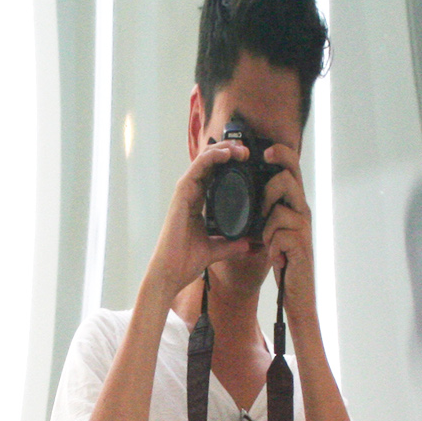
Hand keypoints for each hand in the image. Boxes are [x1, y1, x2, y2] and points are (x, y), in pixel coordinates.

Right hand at [145, 138, 253, 299]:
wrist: (171, 273)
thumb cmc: (186, 261)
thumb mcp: (216, 250)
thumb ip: (232, 245)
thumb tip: (250, 244)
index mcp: (197, 204)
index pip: (214, 176)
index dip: (228, 164)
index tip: (247, 161)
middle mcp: (191, 196)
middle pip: (209, 164)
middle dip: (227, 152)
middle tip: (246, 150)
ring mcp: (184, 194)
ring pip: (203, 162)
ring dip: (221, 151)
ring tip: (239, 147)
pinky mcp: (181, 196)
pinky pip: (196, 170)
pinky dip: (210, 159)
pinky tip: (224, 154)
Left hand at [259, 143, 316, 320]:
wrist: (296, 291)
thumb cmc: (283, 258)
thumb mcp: (272, 229)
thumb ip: (266, 210)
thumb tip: (247, 194)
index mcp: (295, 204)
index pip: (292, 169)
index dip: (281, 154)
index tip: (265, 151)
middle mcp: (303, 211)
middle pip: (288, 180)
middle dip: (269, 189)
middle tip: (263, 208)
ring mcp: (304, 227)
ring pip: (280, 209)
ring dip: (267, 226)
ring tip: (270, 241)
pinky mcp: (301, 244)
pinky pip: (279, 234)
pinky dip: (272, 246)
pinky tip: (276, 256)